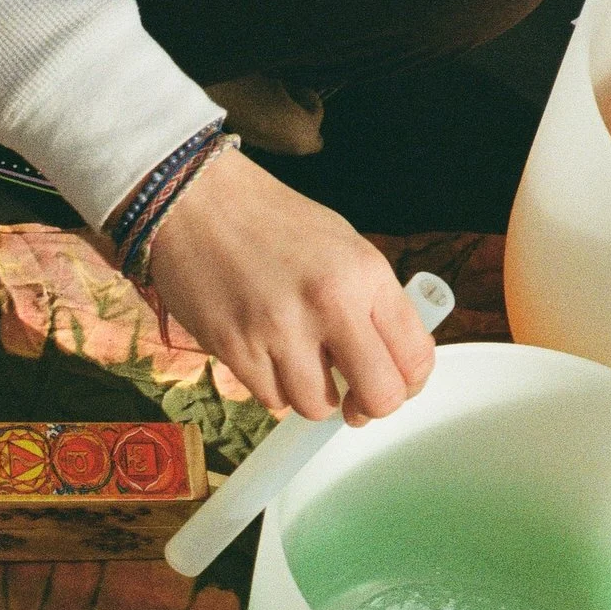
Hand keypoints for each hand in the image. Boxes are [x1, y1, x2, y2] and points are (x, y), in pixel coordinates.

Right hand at [141, 146, 433, 425]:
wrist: (196, 202)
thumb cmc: (271, 221)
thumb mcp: (343, 244)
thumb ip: (371, 300)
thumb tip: (388, 357)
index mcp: (364, 274)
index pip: (414, 358)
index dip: (409, 385)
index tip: (394, 386)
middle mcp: (329, 304)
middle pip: (378, 396)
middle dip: (369, 407)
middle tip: (355, 400)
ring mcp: (279, 330)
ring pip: (318, 407)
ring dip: (314, 396)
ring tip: (300, 365)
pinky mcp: (236, 349)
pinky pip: (270, 398)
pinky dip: (273, 386)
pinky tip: (266, 354)